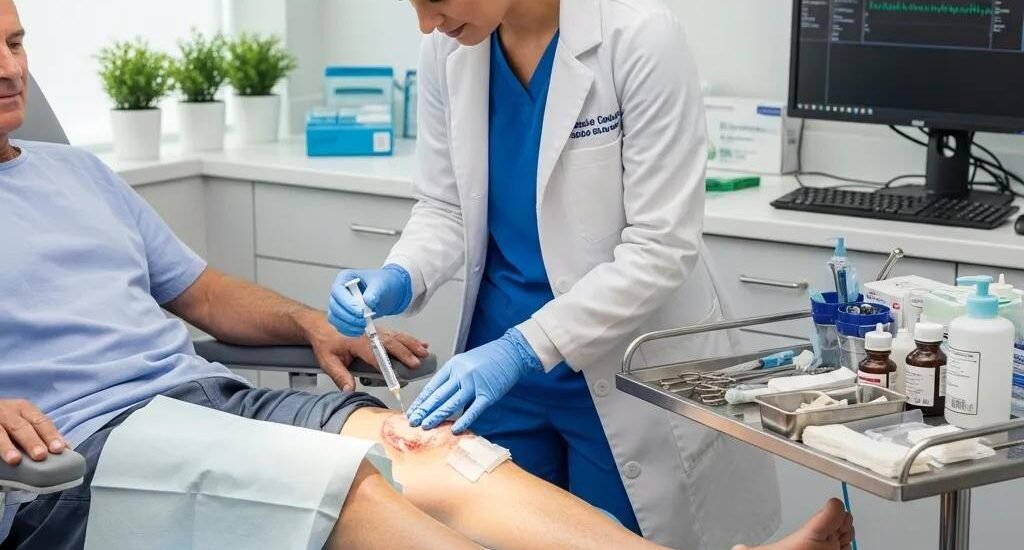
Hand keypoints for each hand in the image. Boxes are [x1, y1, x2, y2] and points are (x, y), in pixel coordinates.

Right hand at [0, 399, 66, 464]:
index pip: (40, 421)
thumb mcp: (25, 418)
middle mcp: (8, 412)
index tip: (58, 448)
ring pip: (0, 433)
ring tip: (15, 460)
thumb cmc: (9, 418)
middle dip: (32, 441)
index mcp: (24, 408)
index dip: (50, 434)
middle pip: (21, 427)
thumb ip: (43, 432)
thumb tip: (66, 448)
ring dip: (7, 446)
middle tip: (41, 456)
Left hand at [301, 311, 429, 391]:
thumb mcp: (327, 360)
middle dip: (405, 353)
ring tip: (424, 352)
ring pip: (396, 336)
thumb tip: (349, 390)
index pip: (375, 355)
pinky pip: (396, 333)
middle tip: (417, 363)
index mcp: (357, 341)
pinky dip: (408, 338)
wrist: (319, 324)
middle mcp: (368, 333)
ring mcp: (375, 330)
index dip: (386, 366)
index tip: (396, 377)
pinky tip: (420, 342)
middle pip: (390, 343)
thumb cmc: (324, 341)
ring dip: (411, 344)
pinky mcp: (378, 330)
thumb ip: (339, 376)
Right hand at [328, 265, 412, 336]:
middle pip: (334, 306)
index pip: (337, 291)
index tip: (360, 311)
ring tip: (363, 326)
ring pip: (334, 318)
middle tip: (363, 321)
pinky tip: (359, 331)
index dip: (346, 303)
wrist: (389, 292)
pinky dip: (348, 330)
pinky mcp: (343, 316)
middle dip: (348, 316)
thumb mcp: (381, 284)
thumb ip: (374, 292)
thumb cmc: (383, 283)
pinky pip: (340, 325)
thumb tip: (367, 301)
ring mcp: (339, 304)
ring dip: (347, 325)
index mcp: (345, 278)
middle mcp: (339, 291)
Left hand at [407, 329, 542, 432]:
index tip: (412, 411)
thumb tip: (442, 399)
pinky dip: (463, 421)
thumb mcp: (465, 362)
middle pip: (438, 396)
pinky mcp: (488, 394)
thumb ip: (453, 379)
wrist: (511, 352)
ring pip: (452, 404)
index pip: (432, 386)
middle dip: (424, 411)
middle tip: (412, 422)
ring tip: (425, 426)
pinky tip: (453, 430)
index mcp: (453, 366)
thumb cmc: (488, 358)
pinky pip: (473, 410)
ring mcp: (474, 384)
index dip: (421, 400)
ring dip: (437, 416)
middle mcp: (461, 374)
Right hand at [740, 499, 853, 549]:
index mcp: (813, 535)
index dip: (833, 506)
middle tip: (833, 521)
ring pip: (850, 539)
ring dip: (843, 536)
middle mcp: (830, 548)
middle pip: (846, 522)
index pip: (836, 510)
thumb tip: (739, 548)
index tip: (830, 504)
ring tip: (835, 536)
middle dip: (839, 520)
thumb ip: (748, 549)